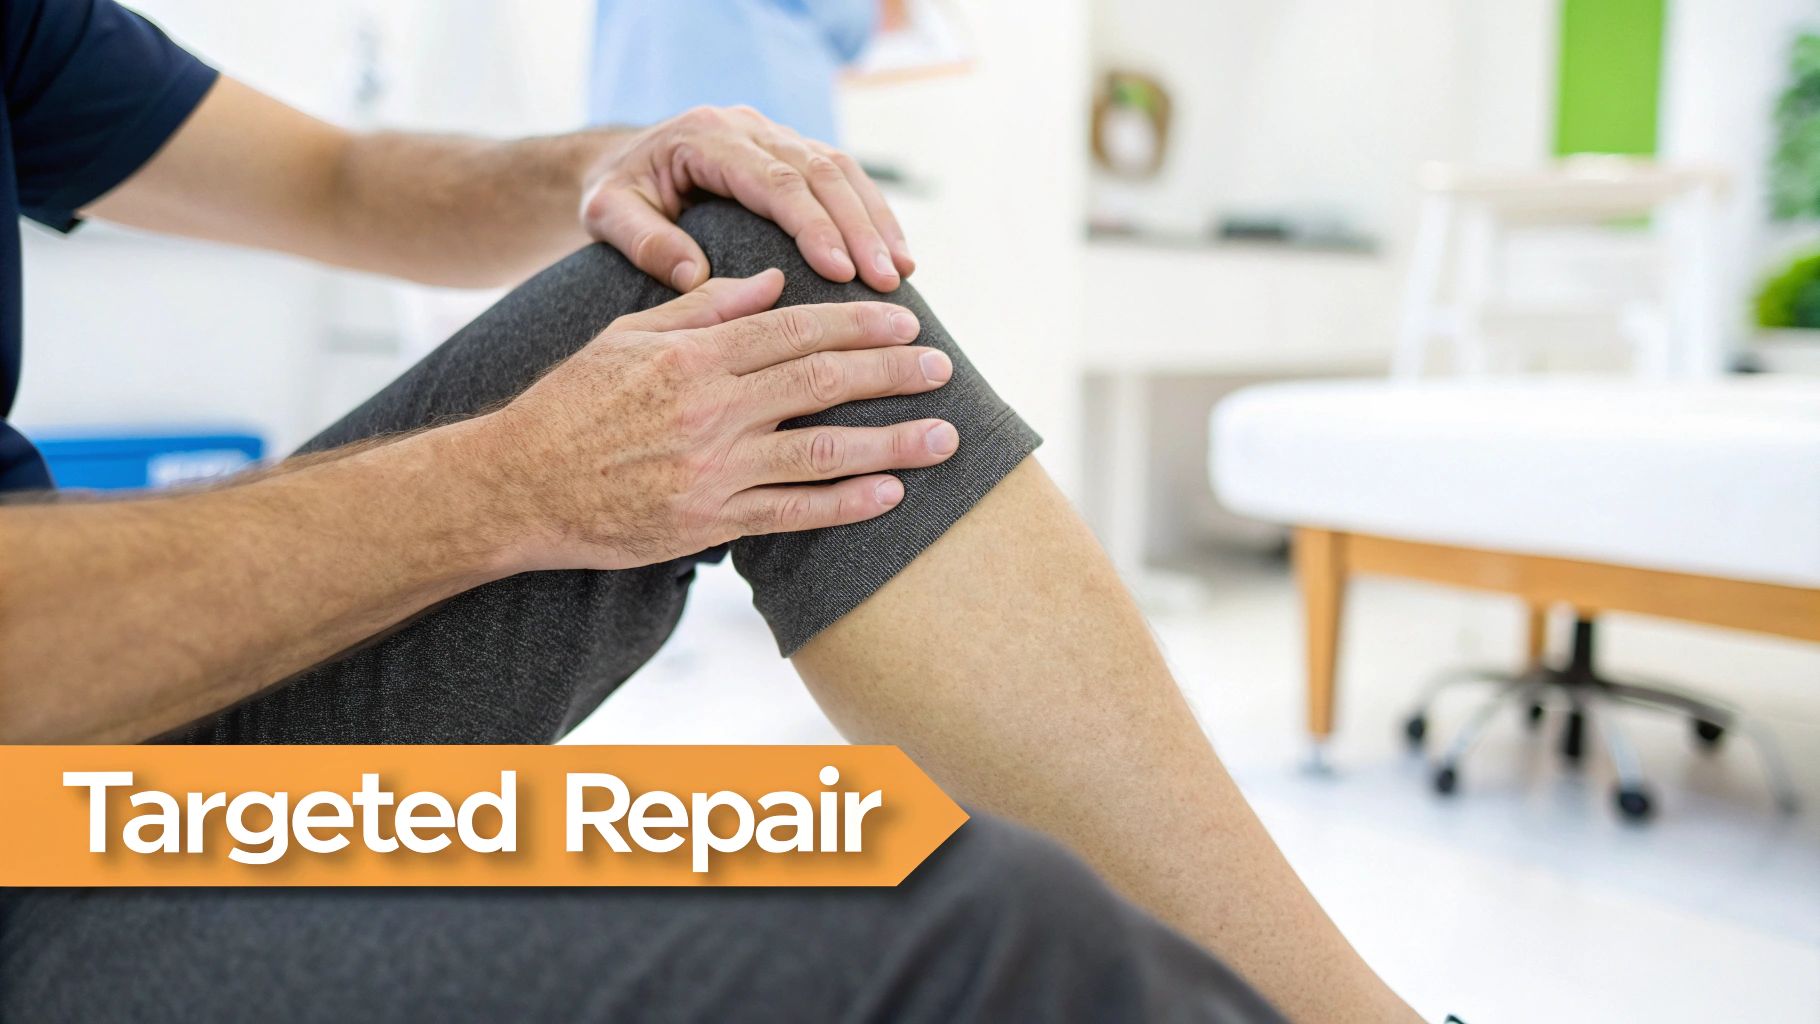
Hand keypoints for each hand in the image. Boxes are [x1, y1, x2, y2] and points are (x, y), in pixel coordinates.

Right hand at [470, 270, 956, 571]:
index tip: (906, 323)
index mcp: (694, 357)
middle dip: (893, 374)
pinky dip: (846, 505)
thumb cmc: (570, 404)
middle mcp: (711, 410)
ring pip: (822, 453)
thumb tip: (772, 280)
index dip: (858, 325)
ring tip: (945, 436)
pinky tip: (891, 494)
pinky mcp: (709, 523)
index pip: (795, 331)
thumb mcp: (628, 335)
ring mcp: (713, 471)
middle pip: (822, 383)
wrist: (515, 486)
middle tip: (945, 367)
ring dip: (891, 443)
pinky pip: (792, 515)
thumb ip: (703, 308)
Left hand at [579, 107, 914, 293]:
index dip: (813, 225)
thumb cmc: (616, 193)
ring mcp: (774, 135)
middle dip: (859, 228)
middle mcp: (748, 127)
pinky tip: (893, 254)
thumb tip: (696, 276)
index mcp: (706, 136)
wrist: (619, 162)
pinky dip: (871, 214)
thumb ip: (643, 241)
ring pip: (841, 169)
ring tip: (901, 273)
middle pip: (819, 172)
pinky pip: (842, 177)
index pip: (773, 180)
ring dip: (876, 221)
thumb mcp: (606, 214)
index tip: (842, 272)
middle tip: (886, 282)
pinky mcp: (791, 152)